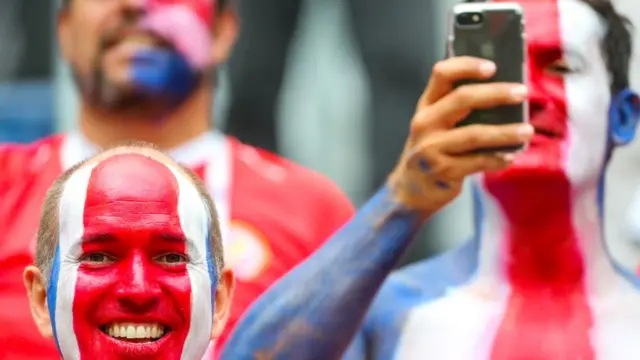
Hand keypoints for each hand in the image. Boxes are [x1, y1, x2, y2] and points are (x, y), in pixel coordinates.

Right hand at [388, 56, 532, 215]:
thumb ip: (459, 109)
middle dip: (496, 93)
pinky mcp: (443, 172)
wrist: (411, 190)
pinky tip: (510, 157)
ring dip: (505, 132)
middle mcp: (425, 123)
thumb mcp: (436, 125)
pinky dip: (498, 159)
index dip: (467, 66)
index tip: (492, 67)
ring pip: (474, 134)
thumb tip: (505, 93)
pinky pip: (478, 162)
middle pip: (462, 99)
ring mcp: (431, 148)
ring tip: (528, 131)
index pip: (441, 74)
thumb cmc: (433, 150)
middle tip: (522, 93)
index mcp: (425, 106)